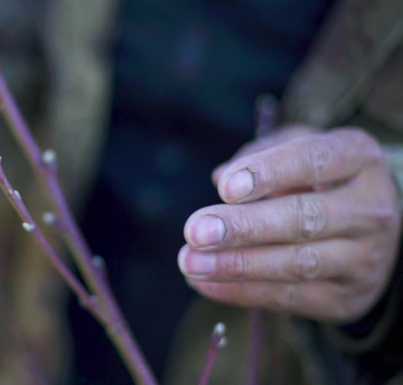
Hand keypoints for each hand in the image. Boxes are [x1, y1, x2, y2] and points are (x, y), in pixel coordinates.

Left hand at [178, 126, 400, 321]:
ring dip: (236, 265)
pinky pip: (288, 298)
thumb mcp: (298, 150)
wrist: (369, 234)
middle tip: (196, 230)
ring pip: (297, 264)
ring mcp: (362, 258)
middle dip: (244, 227)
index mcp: (359, 159)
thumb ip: (261, 153)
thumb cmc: (319, 180)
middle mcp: (370, 210)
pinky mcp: (345, 297)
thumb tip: (221, 176)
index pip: (314, 161)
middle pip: (304, 219)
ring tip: (190, 261)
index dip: (269, 173)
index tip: (225, 188)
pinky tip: (203, 282)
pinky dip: (240, 291)